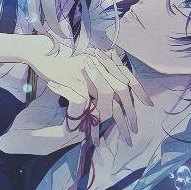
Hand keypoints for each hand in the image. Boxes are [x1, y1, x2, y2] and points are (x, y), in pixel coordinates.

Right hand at [27, 40, 151, 145]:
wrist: (42, 50)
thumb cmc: (61, 54)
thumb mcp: (84, 57)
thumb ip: (97, 66)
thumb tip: (109, 75)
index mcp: (103, 60)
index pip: (127, 76)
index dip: (139, 91)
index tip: (149, 105)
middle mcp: (100, 67)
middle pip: (122, 91)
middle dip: (131, 113)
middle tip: (135, 129)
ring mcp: (89, 77)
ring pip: (109, 103)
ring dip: (118, 123)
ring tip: (125, 138)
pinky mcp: (76, 87)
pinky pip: (90, 110)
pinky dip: (93, 126)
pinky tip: (96, 138)